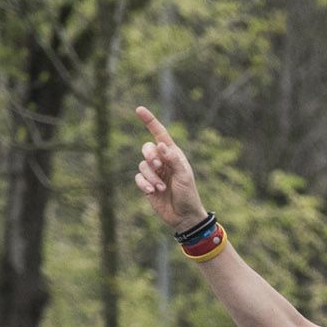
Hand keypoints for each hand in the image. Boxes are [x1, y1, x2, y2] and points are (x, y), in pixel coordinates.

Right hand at [134, 106, 207, 232]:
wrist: (184, 216)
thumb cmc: (188, 194)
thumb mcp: (184, 176)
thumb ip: (173, 160)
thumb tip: (161, 145)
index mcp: (173, 154)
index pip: (159, 134)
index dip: (150, 121)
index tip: (139, 109)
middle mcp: (162, 161)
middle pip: (147, 149)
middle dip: (150, 156)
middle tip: (158, 167)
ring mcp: (154, 173)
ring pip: (142, 165)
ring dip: (151, 177)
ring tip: (161, 188)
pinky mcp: (147, 184)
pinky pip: (138, 178)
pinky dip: (144, 184)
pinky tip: (152, 192)